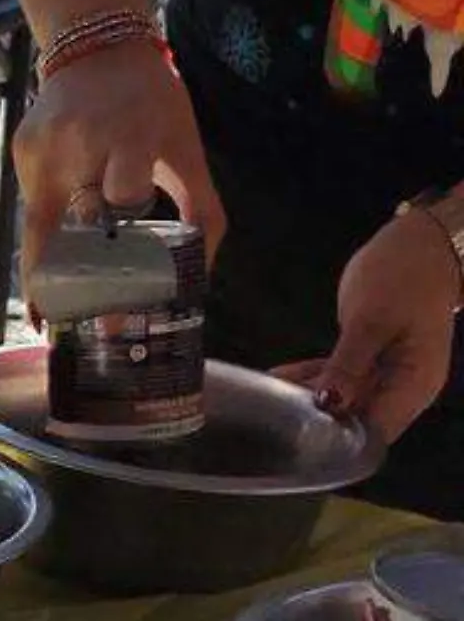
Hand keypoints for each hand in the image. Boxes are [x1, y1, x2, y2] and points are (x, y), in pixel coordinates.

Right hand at [16, 38, 225, 290]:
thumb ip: (203, 212)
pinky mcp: (20, 149)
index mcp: (127, 137)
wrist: (97, 49)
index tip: (115, 303)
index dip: (120, 253)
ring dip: (57, 260)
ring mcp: (41, 145)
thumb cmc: (153, 104)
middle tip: (83, 321)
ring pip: (44, 224)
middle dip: (75, 279)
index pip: (120, 202)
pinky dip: (49, 229)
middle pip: (71, 227)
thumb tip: (200, 281)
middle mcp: (76, 141)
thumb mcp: (187, 151)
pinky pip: (34, 205)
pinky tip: (57, 244)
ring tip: (57, 303)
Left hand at [273, 211, 458, 441]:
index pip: (377, 432)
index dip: (341, 441)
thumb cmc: (402, 279)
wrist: (421, 246)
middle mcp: (403, 388)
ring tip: (266, 397)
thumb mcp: (371, 320)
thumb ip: (349, 365)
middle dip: (319, 421)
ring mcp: (388, 372)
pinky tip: (279, 377)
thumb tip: (329, 405)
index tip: (300, 439)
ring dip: (310, 397)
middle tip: (271, 417)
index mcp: (414, 385)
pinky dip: (314, 376)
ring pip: (345, 397)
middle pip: (359, 418)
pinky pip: (341, 375)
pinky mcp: (372, 357)